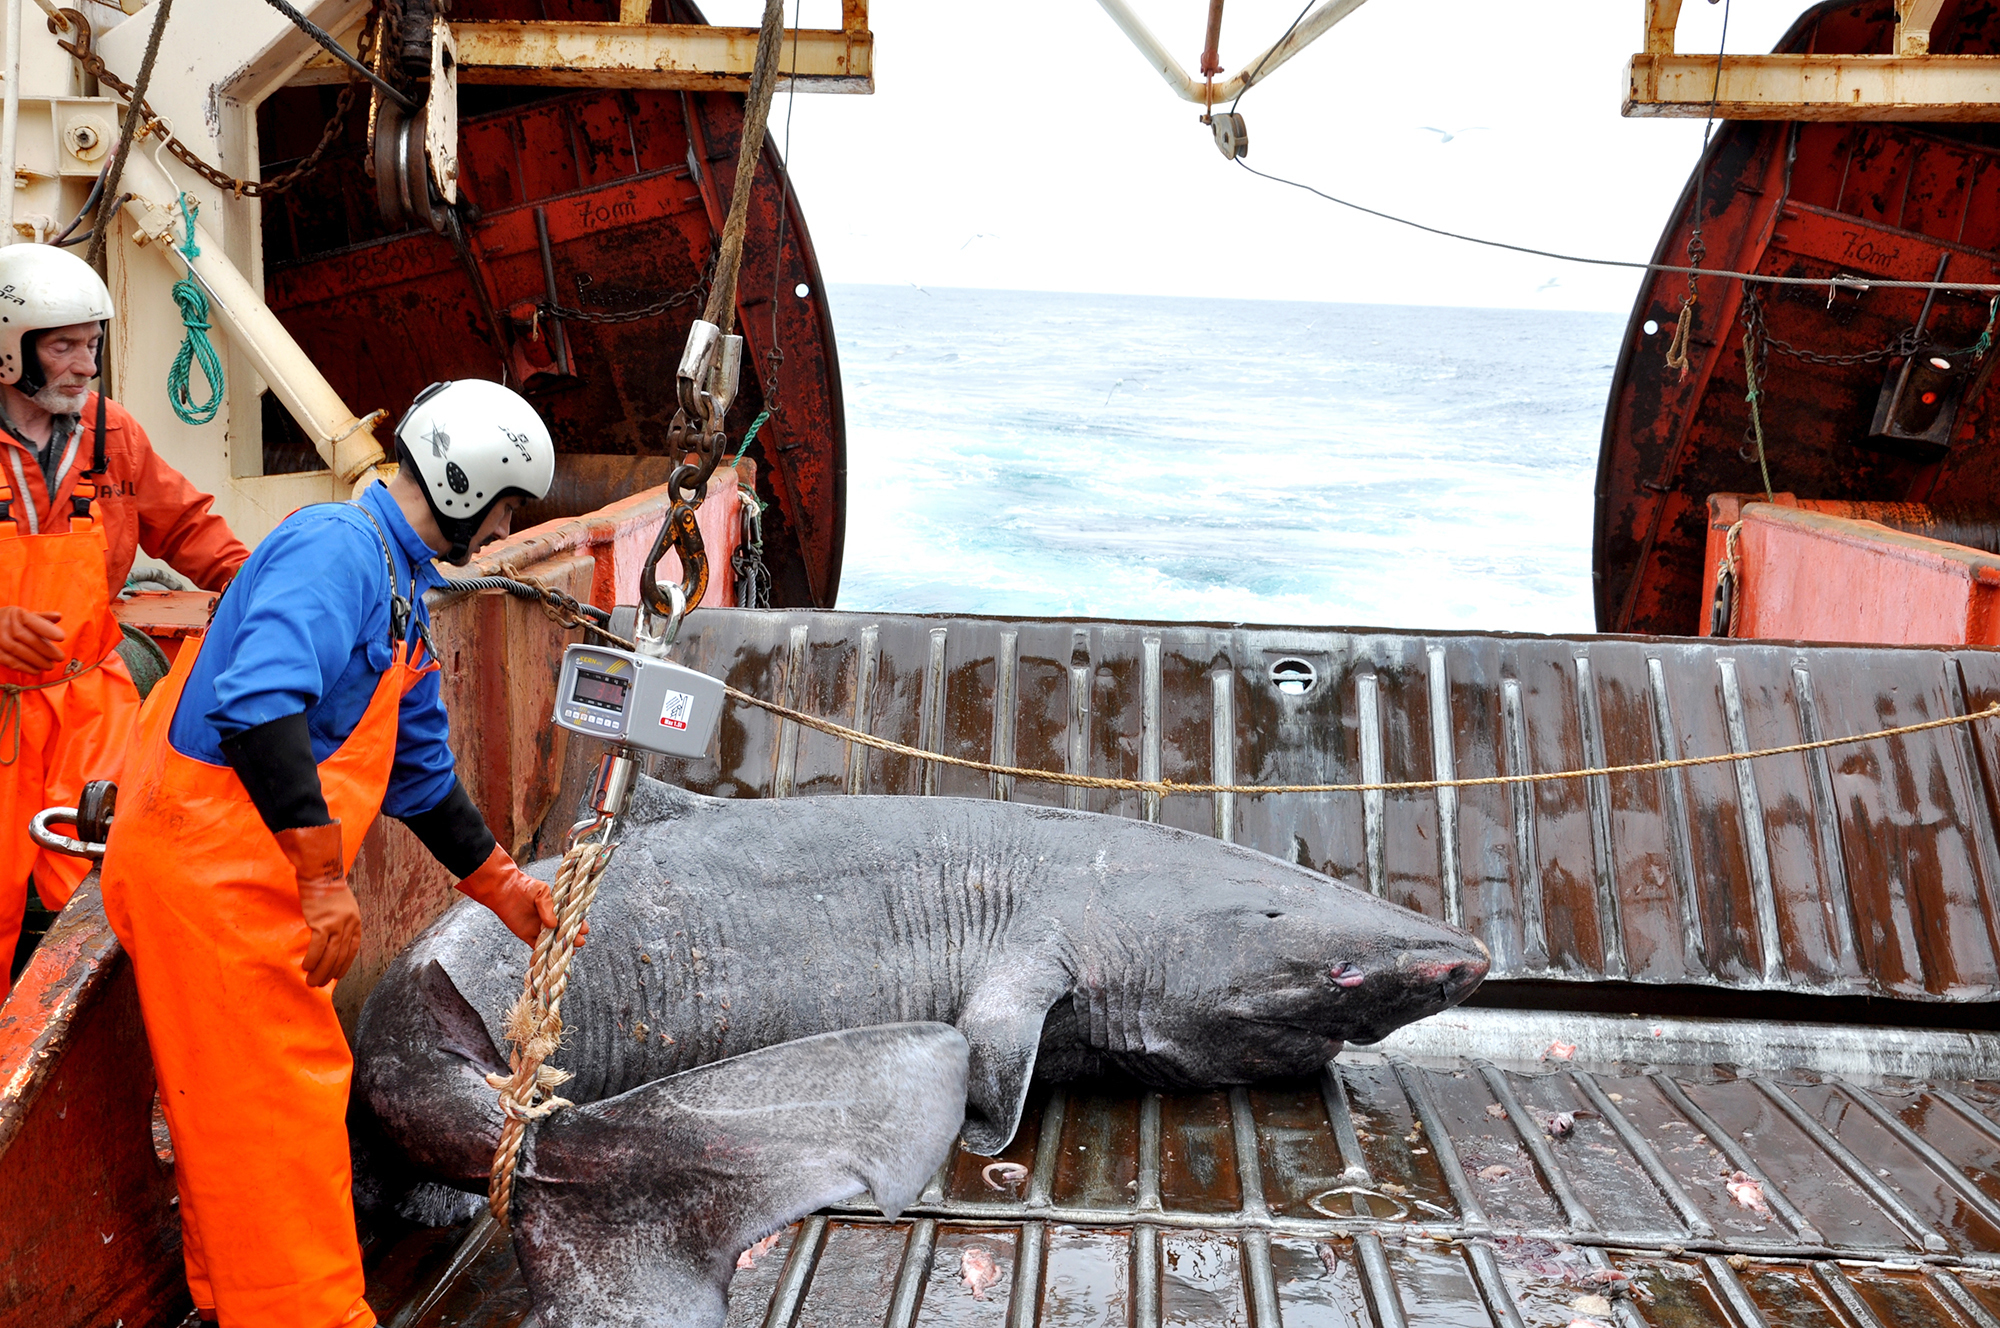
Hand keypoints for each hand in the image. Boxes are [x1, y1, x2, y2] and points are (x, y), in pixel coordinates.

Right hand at [0, 607, 63, 672]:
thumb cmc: (13, 622)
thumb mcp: (25, 616)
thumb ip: (42, 618)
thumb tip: (59, 616)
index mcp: (16, 614)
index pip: (32, 621)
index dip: (46, 629)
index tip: (62, 637)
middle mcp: (5, 625)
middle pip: (27, 638)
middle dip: (45, 649)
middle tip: (60, 658)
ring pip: (18, 650)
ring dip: (36, 660)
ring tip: (50, 666)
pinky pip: (9, 661)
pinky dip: (24, 667)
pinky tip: (37, 671)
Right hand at [274, 821, 360, 986]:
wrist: (320, 873)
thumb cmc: (328, 889)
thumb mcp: (343, 906)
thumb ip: (341, 922)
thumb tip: (332, 939)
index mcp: (355, 921)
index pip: (352, 950)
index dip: (344, 965)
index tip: (336, 976)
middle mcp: (349, 925)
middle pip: (340, 956)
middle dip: (330, 973)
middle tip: (319, 984)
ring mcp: (336, 925)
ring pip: (330, 955)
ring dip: (320, 971)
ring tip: (311, 981)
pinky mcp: (321, 923)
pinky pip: (317, 947)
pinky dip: (312, 960)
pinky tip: (306, 967)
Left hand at [456, 844, 587, 947]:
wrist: (504, 889)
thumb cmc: (525, 886)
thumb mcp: (542, 891)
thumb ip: (548, 907)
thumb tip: (553, 924)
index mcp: (557, 908)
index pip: (571, 917)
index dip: (579, 924)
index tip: (584, 929)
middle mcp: (550, 920)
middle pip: (565, 932)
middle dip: (573, 937)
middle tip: (580, 942)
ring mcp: (539, 929)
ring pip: (553, 941)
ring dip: (562, 947)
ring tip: (571, 951)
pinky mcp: (528, 936)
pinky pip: (538, 947)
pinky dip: (544, 953)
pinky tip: (553, 957)